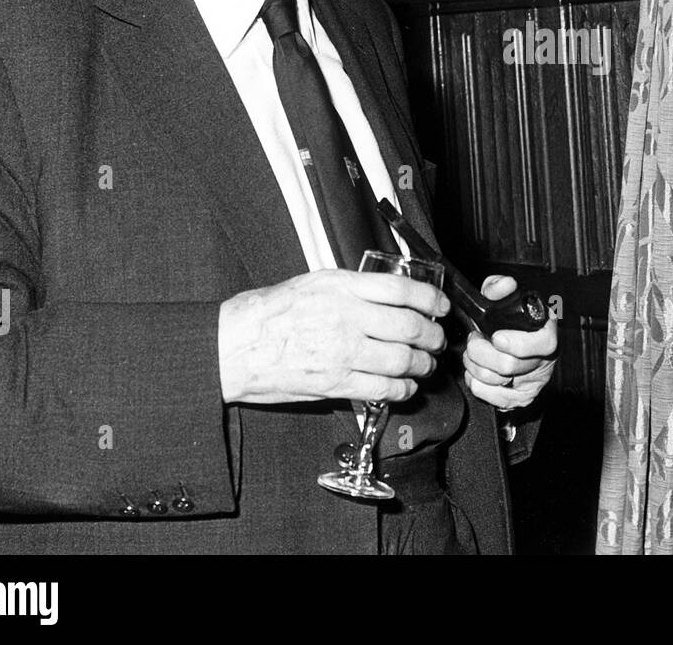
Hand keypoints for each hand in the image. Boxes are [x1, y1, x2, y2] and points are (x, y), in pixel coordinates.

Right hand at [217, 268, 449, 404]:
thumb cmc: (268, 313)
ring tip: (424, 365)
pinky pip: (382, 389)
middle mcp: (347, 316)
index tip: (439, 306)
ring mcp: (342, 351)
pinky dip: (402, 390)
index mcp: (342, 286)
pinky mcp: (334, 383)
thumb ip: (351, 288)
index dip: (430, 298)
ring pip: (402, 360)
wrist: (233, 345)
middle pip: (410, 326)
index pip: (402, 288)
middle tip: (436, 340)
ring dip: (422, 365)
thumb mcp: (312, 283)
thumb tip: (387, 294)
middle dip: (433, 336)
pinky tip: (404, 387)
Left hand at [462, 275, 556, 410]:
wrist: (515, 345)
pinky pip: (490, 397)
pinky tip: (478, 371)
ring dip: (474, 366)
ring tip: (473, 355)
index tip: (497, 337)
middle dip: (481, 352)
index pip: (544, 343)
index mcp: (546, 333)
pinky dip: (476, 383)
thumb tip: (504, 285)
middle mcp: (543, 360)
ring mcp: (532, 382)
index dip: (518, 343)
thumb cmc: (511, 323)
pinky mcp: (519, 399)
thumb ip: (501, 287)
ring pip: (496, 382)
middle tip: (474, 340)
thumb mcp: (506, 298)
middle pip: (510, 365)